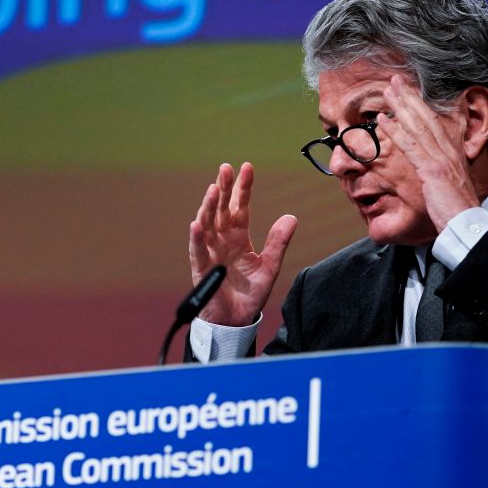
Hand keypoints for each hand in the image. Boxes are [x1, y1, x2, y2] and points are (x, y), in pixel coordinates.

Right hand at [188, 162, 297, 325]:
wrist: (237, 319)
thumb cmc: (250, 294)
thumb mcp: (270, 266)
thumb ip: (278, 242)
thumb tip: (291, 217)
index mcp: (238, 236)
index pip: (240, 206)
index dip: (243, 188)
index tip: (247, 168)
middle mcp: (222, 240)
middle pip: (221, 209)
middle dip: (222, 188)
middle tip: (225, 168)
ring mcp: (210, 252)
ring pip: (207, 224)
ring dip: (208, 206)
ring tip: (212, 189)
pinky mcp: (201, 268)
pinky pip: (197, 250)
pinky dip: (196, 238)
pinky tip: (197, 224)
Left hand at [378, 75, 480, 232]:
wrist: (466, 224)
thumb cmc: (456, 209)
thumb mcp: (450, 185)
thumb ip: (440, 172)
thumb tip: (430, 170)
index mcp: (453, 152)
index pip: (435, 122)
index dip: (421, 104)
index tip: (407, 90)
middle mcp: (448, 151)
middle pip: (426, 117)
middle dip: (409, 97)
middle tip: (394, 80)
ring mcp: (440, 159)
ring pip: (417, 126)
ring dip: (400, 107)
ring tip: (386, 91)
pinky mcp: (432, 170)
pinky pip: (410, 146)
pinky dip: (395, 131)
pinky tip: (381, 121)